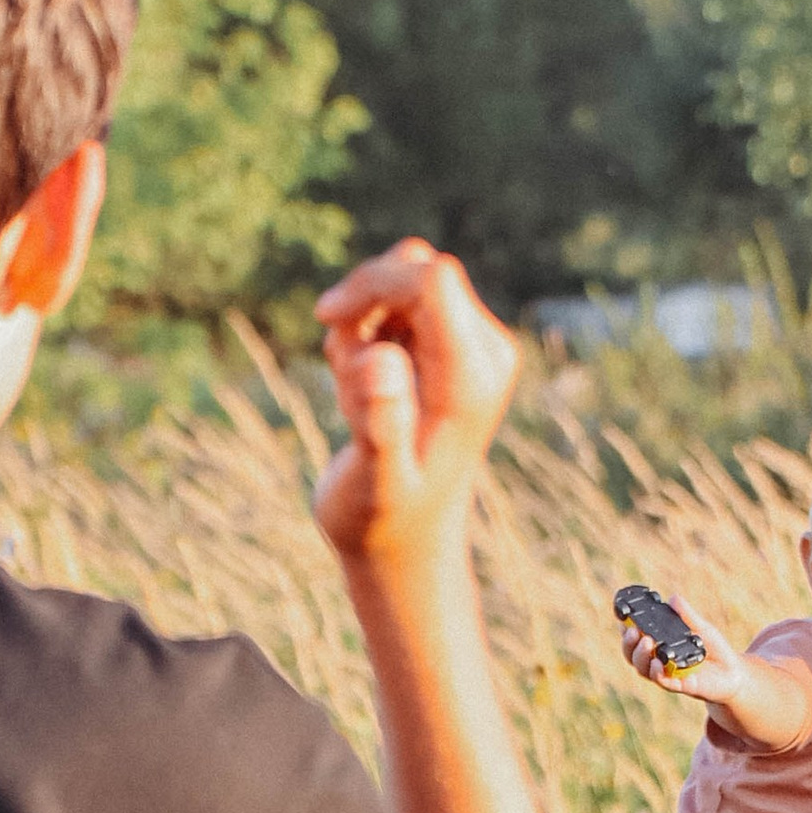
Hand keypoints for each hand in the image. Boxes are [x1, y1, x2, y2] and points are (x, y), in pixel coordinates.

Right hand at [313, 242, 519, 570]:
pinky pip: (394, 306)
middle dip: (362, 307)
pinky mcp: (444, 351)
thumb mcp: (376, 484)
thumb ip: (380, 427)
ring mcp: (466, 349)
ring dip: (359, 328)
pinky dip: (363, 336)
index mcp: (473, 374)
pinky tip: (362, 392)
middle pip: (416, 268)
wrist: (403, 544)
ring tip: (354, 397)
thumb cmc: (384, 521)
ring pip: (399, 284)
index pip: (431, 280)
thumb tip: (380, 361)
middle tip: (340, 369)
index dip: (374, 284)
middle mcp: (482, 352)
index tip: (329, 318)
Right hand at [619, 598, 750, 711]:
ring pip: (644, 670)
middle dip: (628, 644)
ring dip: (641, 656)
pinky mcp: (681, 686)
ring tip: (646, 642)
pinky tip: (657, 664)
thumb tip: (673, 598)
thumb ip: (687, 615)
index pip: (635, 641)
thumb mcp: (702, 628)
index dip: (625, 632)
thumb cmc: (715, 651)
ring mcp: (669, 675)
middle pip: (633, 656)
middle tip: (633, 631)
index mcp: (660, 648)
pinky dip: (657, 673)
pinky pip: (664, 682)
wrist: (735, 673)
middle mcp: (659, 662)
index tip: (623, 621)